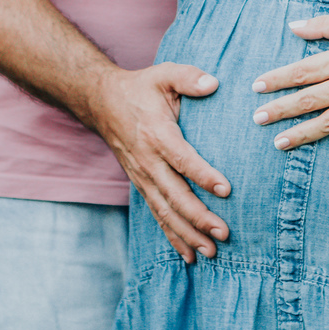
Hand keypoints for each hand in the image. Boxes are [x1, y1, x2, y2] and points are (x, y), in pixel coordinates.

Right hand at [89, 63, 231, 263]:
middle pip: (174, 194)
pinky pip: (156, 214)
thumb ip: (189, 77)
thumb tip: (214, 84)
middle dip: (199, 218)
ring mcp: (142, 175)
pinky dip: (172, 236)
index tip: (226, 190)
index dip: (203, 175)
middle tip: (223, 233)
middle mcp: (148, 160)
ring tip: (210, 252)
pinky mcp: (141, 184)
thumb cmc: (140, 87)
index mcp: (157, 133)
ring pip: (165, 211)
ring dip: (187, 234)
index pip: (182, 158)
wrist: (101, 101)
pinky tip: (189, 255)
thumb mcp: (164, 74)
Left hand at [251, 12, 328, 180]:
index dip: (276, 79)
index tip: (256, 87)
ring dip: (302, 135)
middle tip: (256, 119)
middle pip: (307, 100)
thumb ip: (324, 25)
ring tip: (279, 144)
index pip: (301, 71)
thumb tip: (293, 26)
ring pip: (327, 124)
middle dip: (280, 110)